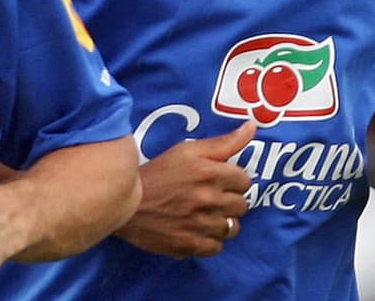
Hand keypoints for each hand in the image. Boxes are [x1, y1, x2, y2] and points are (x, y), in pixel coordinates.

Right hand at [118, 121, 254, 257]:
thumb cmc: (156, 172)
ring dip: (221, 222)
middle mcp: (207, 198)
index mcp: (209, 172)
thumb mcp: (187, 150)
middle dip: (228, 201)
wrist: (122, 200)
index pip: (244, 181)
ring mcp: (199, 224)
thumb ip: (223, 141)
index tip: (218, 181)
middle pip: (241, 206)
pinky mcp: (190, 244)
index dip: (232, 181)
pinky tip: (195, 229)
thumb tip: (253, 126)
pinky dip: (209, 240)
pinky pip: (217, 247)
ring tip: (203, 214)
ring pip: (231, 228)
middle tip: (209, 197)